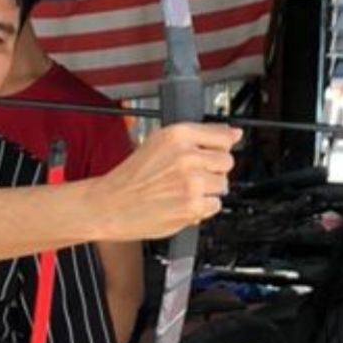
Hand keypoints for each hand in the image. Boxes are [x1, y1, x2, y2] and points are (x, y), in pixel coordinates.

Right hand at [97, 123, 239, 240]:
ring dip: (208, 190)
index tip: (213, 153)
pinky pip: (215, 206)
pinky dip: (202, 208)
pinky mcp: (193, 206)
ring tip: (183, 191)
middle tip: (189, 176)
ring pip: (223, 185)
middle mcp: (186, 156)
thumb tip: (233, 134)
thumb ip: (198, 137)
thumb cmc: (129, 178)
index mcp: (177, 135)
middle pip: (226, 161)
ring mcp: (191, 182)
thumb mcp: (158, 143)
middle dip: (212, 170)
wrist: (109, 205)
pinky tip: (182, 203)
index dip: (218, 147)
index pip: (223, 136)